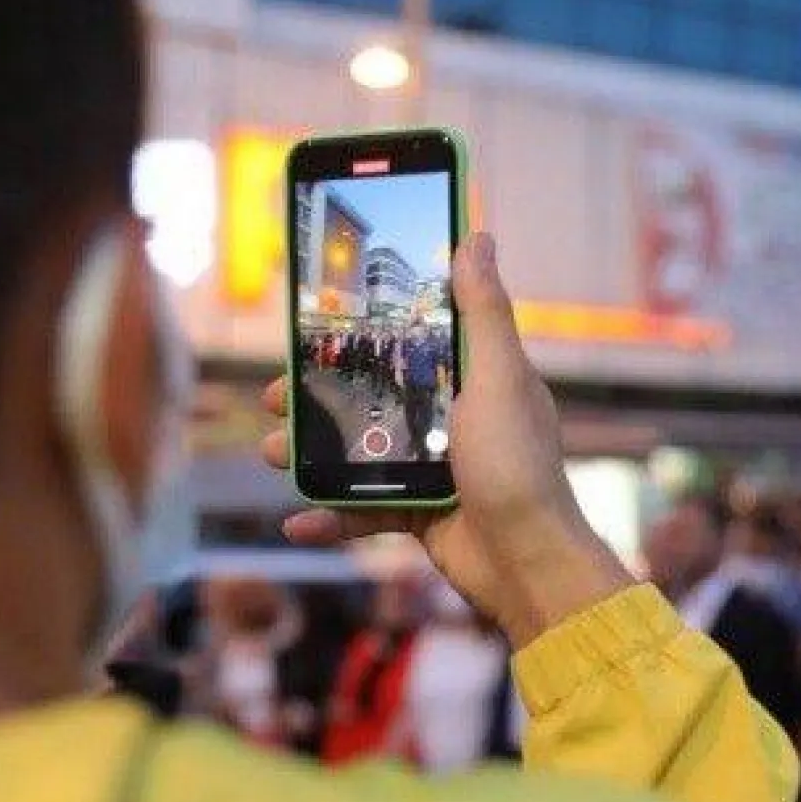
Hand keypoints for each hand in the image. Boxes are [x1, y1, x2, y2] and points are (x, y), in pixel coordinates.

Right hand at [261, 234, 633, 646]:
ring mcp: (435, 468)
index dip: (367, 327)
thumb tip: (476, 236)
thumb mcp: (498, 379)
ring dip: (312, 452)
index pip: (415, 338)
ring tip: (274, 451)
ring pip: (359, 451)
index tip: (321, 319)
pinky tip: (297, 520)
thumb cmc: (518, 467)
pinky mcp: (421, 513)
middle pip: (374, 395)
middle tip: (278, 395)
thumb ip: (483, 313)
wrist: (527, 565)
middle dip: (321, 396)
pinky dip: (330, 515)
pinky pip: (364, 509)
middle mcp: (454, 418)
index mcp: (476, 378)